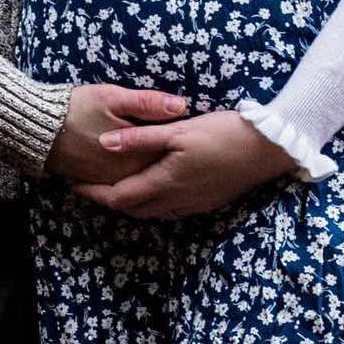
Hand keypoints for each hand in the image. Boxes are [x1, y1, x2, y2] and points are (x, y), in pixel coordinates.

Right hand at [46, 81, 190, 185]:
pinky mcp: (96, 182)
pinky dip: (136, 178)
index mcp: (136, 157)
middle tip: (188, 151)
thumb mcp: (113, 97)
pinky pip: (123, 185)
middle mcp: (125, 176)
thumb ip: (149, 103)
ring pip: (142, 181)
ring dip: (156, 172)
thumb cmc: (76, 108)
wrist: (36, 128)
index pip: (171, 157)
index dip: (186, 149)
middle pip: (159, 172)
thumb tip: (182, 106)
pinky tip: (143, 167)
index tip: (198, 137)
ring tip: (171, 160)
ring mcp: (110, 182)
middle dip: (174, 163)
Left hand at [77, 109, 298, 219]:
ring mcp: (193, 205)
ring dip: (131, 203)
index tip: (73, 185)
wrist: (269, 149)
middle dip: (108, 201)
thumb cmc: (224, 133)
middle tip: (89, 188)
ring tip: (115, 188)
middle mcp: (176, 201)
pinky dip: (152, 203)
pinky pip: (170, 210)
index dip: (93, 193)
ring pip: (152, 212)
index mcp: (165, 183)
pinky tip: (153, 189)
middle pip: (132, 209)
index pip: (118, 197)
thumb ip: (139, 139)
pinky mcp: (207, 202)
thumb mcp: (178, 131)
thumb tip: (104, 143)